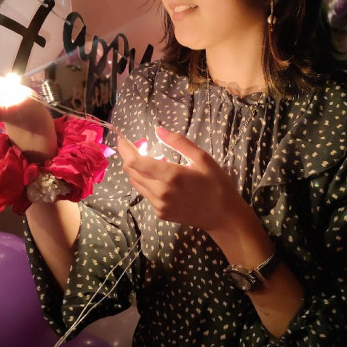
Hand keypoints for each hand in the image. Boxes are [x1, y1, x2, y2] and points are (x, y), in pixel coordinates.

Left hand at [117, 126, 252, 233]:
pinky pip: (145, 194)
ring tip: (147, 161)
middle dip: (129, 158)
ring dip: (136, 171)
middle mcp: (160, 191)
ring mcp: (159, 205)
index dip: (125, 149)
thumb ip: (179, 142)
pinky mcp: (160, 213)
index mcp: (171, 175)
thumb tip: (158, 130)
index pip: (136, 162)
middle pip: (131, 172)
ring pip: (136, 184)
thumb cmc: (216, 184)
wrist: (223, 216)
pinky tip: (159, 179)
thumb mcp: (202, 158)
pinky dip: (146, 183)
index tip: (122, 139)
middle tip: (135, 147)